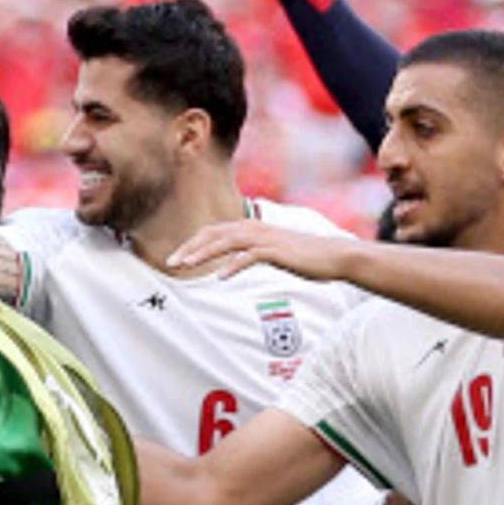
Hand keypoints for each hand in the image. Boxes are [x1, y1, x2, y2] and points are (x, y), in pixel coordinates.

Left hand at [166, 217, 350, 282]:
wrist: (332, 255)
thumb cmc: (303, 256)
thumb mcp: (272, 252)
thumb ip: (251, 252)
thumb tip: (232, 262)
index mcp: (251, 227)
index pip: (214, 231)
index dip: (193, 243)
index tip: (177, 258)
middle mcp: (254, 228)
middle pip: (214, 234)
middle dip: (190, 247)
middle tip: (171, 262)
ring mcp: (265, 239)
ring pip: (226, 242)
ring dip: (204, 254)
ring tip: (186, 266)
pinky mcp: (276, 251)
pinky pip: (249, 257)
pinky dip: (233, 265)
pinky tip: (221, 277)